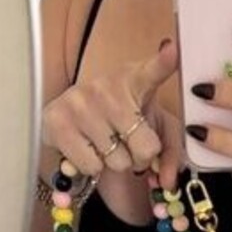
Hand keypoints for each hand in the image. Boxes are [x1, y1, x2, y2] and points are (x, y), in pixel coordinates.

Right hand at [42, 38, 185, 191]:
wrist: (76, 116)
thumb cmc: (121, 119)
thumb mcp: (153, 127)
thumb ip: (170, 153)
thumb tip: (168, 181)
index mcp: (135, 80)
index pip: (153, 71)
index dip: (164, 62)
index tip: (173, 49)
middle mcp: (107, 87)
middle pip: (146, 147)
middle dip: (140, 157)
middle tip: (128, 144)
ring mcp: (80, 102)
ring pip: (118, 161)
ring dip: (114, 161)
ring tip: (104, 142)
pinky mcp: (58, 121)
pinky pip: (92, 165)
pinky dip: (93, 166)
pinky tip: (86, 146)